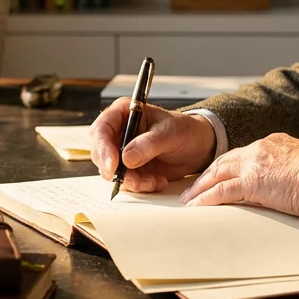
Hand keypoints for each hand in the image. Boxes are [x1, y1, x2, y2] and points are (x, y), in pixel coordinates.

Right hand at [89, 97, 217, 192]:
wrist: (198, 147)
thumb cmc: (185, 130)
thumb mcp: (170, 133)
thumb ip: (148, 144)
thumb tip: (127, 158)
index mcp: (124, 113)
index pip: (102, 129)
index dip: (103, 147)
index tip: (113, 165)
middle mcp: (119, 132)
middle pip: (100, 153)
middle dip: (115, 170)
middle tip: (134, 180)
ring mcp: (123, 152)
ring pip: (111, 171)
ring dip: (131, 181)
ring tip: (153, 181)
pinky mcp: (130, 169)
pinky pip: (126, 182)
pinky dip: (140, 186)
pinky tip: (158, 181)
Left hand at [179, 133, 298, 217]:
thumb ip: (294, 173)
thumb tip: (296, 186)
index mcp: (275, 144)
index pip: (244, 154)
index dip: (228, 165)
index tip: (219, 173)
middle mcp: (261, 149)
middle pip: (225, 160)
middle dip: (208, 174)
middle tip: (194, 186)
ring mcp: (254, 164)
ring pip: (218, 174)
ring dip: (200, 187)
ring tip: (189, 199)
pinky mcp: (252, 182)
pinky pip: (222, 191)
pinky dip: (206, 198)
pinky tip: (196, 206)